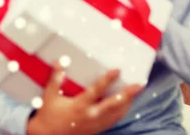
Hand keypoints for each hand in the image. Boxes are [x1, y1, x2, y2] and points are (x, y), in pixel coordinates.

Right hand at [27, 65, 143, 134]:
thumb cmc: (49, 114)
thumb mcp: (50, 95)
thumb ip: (56, 78)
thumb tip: (60, 61)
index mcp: (80, 105)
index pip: (97, 90)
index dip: (108, 80)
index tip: (117, 70)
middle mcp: (91, 115)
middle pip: (114, 104)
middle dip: (128, 94)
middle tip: (139, 84)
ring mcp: (96, 124)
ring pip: (117, 114)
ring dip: (128, 102)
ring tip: (137, 92)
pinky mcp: (97, 129)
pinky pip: (114, 120)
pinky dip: (122, 112)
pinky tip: (127, 105)